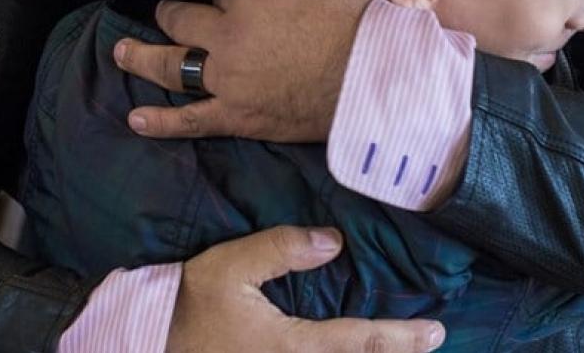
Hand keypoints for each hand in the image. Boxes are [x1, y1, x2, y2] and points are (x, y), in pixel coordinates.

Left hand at [117, 0, 372, 141]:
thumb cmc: (354, 19)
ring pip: (172, 68)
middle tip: (153, 15)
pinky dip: (161, 121)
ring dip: (141, 59)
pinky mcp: (238, 117)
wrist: (375, 77)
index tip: (237, 0)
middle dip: (166, 17)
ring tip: (119, 54)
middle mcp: (225, 40)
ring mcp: (227, 82)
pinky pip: (190, 120)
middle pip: (181, 24)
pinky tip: (135, 119)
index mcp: (245, 0)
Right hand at [167, 226, 443, 352]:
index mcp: (292, 348)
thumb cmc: (187, 306)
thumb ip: (280, 249)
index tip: (436, 333)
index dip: (402, 339)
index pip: (361, 342)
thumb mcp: (228, 267)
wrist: (147, 343)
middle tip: (429, 345)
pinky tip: (349, 352)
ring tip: (395, 350)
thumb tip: (333, 241)